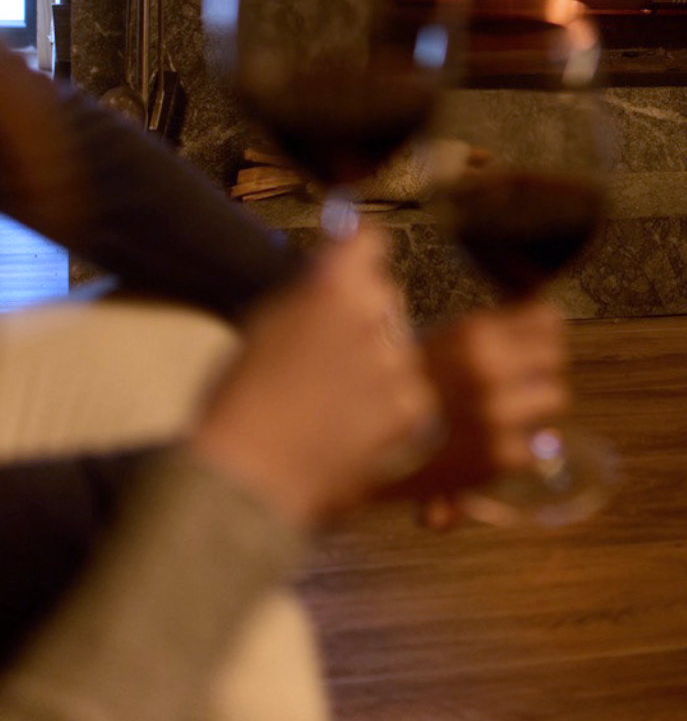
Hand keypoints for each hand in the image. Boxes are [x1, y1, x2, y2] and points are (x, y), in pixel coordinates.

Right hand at [188, 226, 435, 530]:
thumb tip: (340, 258)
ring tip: (334, 402)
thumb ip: (313, 289)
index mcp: (333, 285)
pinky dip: (389, 405)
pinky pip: (410, 390)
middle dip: (366, 317)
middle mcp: (373, 313)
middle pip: (386, 296)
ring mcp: (397, 362)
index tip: (354, 261)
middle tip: (329, 356)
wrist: (248, 479)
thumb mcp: (268, 322)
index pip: (369, 241)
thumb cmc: (242, 400)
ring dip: (378, 364)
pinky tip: (350, 425)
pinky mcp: (411, 408)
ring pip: (400, 346)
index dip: (360, 253)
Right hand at [384, 300, 569, 528]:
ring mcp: (496, 415)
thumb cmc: (391, 384)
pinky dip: (512, 452)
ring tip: (507, 414)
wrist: (348, 436)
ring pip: (553, 401)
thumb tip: (536, 300)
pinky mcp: (496, 458)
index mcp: (474, 334)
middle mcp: (490, 371)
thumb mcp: (436, 342)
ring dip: (534, 407)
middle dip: (540, 367)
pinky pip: (530, 448)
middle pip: (555, 358)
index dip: (541, 329)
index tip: (531, 338)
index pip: (546, 319)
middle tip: (522, 377)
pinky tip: (486, 449)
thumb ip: (489, 331)